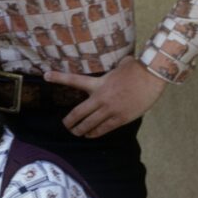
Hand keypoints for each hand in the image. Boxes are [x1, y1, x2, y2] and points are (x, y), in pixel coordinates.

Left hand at [44, 56, 167, 137]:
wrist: (151, 77)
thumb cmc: (137, 69)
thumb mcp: (120, 65)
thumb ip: (115, 67)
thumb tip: (123, 62)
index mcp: (97, 83)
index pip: (74, 80)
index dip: (58, 77)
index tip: (45, 75)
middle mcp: (100, 98)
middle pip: (78, 113)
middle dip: (69, 122)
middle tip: (66, 126)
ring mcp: (109, 109)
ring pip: (89, 124)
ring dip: (80, 130)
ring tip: (76, 133)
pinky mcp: (120, 118)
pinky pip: (103, 129)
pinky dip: (95, 133)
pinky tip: (90, 135)